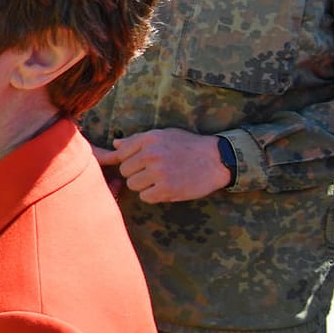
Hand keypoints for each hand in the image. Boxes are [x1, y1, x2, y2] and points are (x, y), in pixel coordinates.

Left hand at [94, 128, 231, 202]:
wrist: (218, 160)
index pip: (120, 154)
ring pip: (133, 185)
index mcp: (149, 139)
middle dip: (136, 173)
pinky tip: (166, 188)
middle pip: (125, 171)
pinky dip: (154, 196)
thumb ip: (138, 140)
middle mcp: (152, 154)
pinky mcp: (168, 188)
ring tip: (160, 180)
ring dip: (144, 186)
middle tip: (154, 172)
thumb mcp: (164, 135)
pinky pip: (145, 197)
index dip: (128, 161)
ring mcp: (159, 172)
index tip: (139, 164)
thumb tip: (115, 144)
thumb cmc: (189, 146)